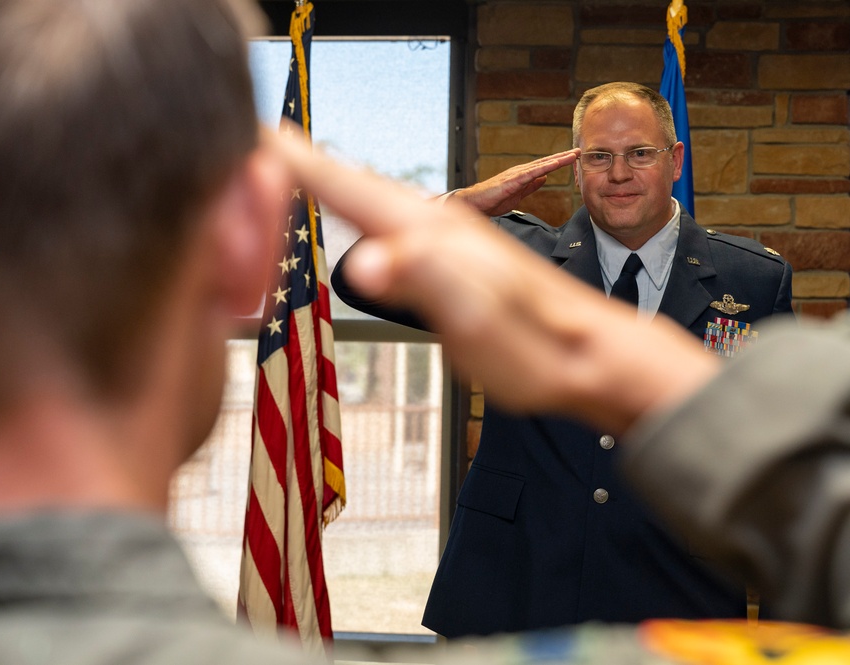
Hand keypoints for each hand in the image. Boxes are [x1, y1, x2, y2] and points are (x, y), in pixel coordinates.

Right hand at [264, 128, 718, 433]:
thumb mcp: (481, 321)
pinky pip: (393, 228)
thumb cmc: (540, 346)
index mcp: (434, 236)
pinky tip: (361, 223)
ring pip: (376, 204)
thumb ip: (428, 282)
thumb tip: (367, 258)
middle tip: (260, 145)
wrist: (594, 356)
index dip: (300, 164)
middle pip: (358, 188)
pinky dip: (363, 214)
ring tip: (296, 172)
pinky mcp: (456, 266)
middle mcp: (440, 231)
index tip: (255, 134)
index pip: (352, 189)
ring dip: (333, 185)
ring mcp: (449, 247)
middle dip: (307, 165)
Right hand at [452, 149, 579, 215]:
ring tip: (572, 154)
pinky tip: (554, 164)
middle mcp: (522, 171)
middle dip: (563, 156)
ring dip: (558, 159)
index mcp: (524, 175)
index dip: (560, 161)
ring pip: (542, 165)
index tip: (574, 157)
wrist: (475, 204)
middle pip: (546, 162)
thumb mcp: (518, 194)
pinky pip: (531, 173)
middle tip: (580, 150)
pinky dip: (544, 168)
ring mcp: (517, 174)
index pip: (545, 166)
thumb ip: (531, 186)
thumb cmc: (493, 200)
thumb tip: (544, 178)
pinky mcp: (512, 181)